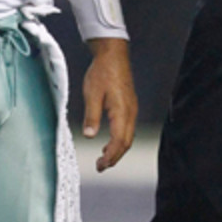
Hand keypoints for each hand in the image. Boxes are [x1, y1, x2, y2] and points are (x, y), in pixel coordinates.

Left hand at [81, 38, 136, 171]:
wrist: (113, 54)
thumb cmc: (102, 72)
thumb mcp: (92, 93)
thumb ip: (92, 116)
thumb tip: (90, 136)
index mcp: (122, 111)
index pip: (119, 141)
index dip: (111, 156)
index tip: (100, 165)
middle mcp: (130, 112)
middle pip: (126, 142)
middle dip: (114, 157)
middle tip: (101, 167)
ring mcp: (131, 109)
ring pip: (128, 136)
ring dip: (117, 150)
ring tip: (103, 158)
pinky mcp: (129, 105)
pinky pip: (127, 128)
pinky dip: (119, 140)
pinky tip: (108, 142)